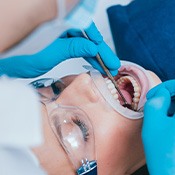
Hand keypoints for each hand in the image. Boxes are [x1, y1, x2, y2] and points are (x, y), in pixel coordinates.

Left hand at [0, 22, 119, 77]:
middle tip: (112, 65)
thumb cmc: (24, 56)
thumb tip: (93, 48)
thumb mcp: (52, 53)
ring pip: (83, 43)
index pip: (87, 29)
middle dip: (101, 52)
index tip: (109, 58)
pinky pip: (77, 47)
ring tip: (106, 67)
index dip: (100, 45)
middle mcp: (62, 25)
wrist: (10, 62)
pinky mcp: (60, 42)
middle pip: (87, 37)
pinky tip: (93, 62)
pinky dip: (86, 55)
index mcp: (60, 22)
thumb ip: (73, 48)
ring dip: (95, 55)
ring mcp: (61, 34)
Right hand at [142, 80, 174, 174]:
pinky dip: (173, 113)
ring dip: (171, 104)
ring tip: (159, 114)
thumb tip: (160, 93)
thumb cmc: (164, 153)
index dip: (165, 87)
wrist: (172, 174)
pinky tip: (166, 120)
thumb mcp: (153, 124)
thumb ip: (156, 102)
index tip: (153, 95)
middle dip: (168, 95)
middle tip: (154, 103)